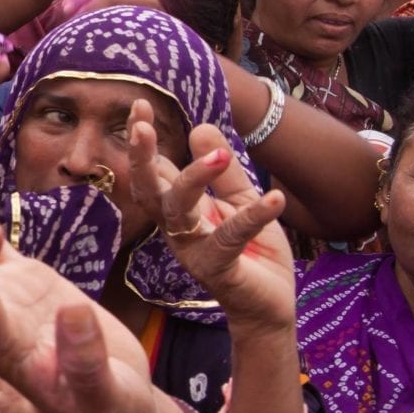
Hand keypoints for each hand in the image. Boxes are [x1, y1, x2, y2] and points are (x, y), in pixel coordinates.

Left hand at [0, 322, 50, 412]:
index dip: (31, 325)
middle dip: (50, 344)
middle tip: (49, 313)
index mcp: (23, 382)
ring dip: (43, 376)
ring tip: (39, 348)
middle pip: (47, 369)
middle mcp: (37, 399)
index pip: (32, 349)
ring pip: (49, 397)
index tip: (29, 293)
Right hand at [128, 105, 294, 333]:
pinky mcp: (219, 269)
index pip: (153, 171)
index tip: (139, 105)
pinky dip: (254, 216)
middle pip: (149, 190)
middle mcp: (177, 229)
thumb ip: (224, 170)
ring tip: (219, 155)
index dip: (144, 141)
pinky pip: (232, 238)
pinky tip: (274, 197)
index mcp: (180, 211)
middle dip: (141, 157)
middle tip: (141, 124)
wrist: (270, 307)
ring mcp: (193, 249)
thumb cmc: (253, 255)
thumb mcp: (241, 201)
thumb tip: (201, 126)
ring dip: (193, 179)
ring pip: (179, 210)